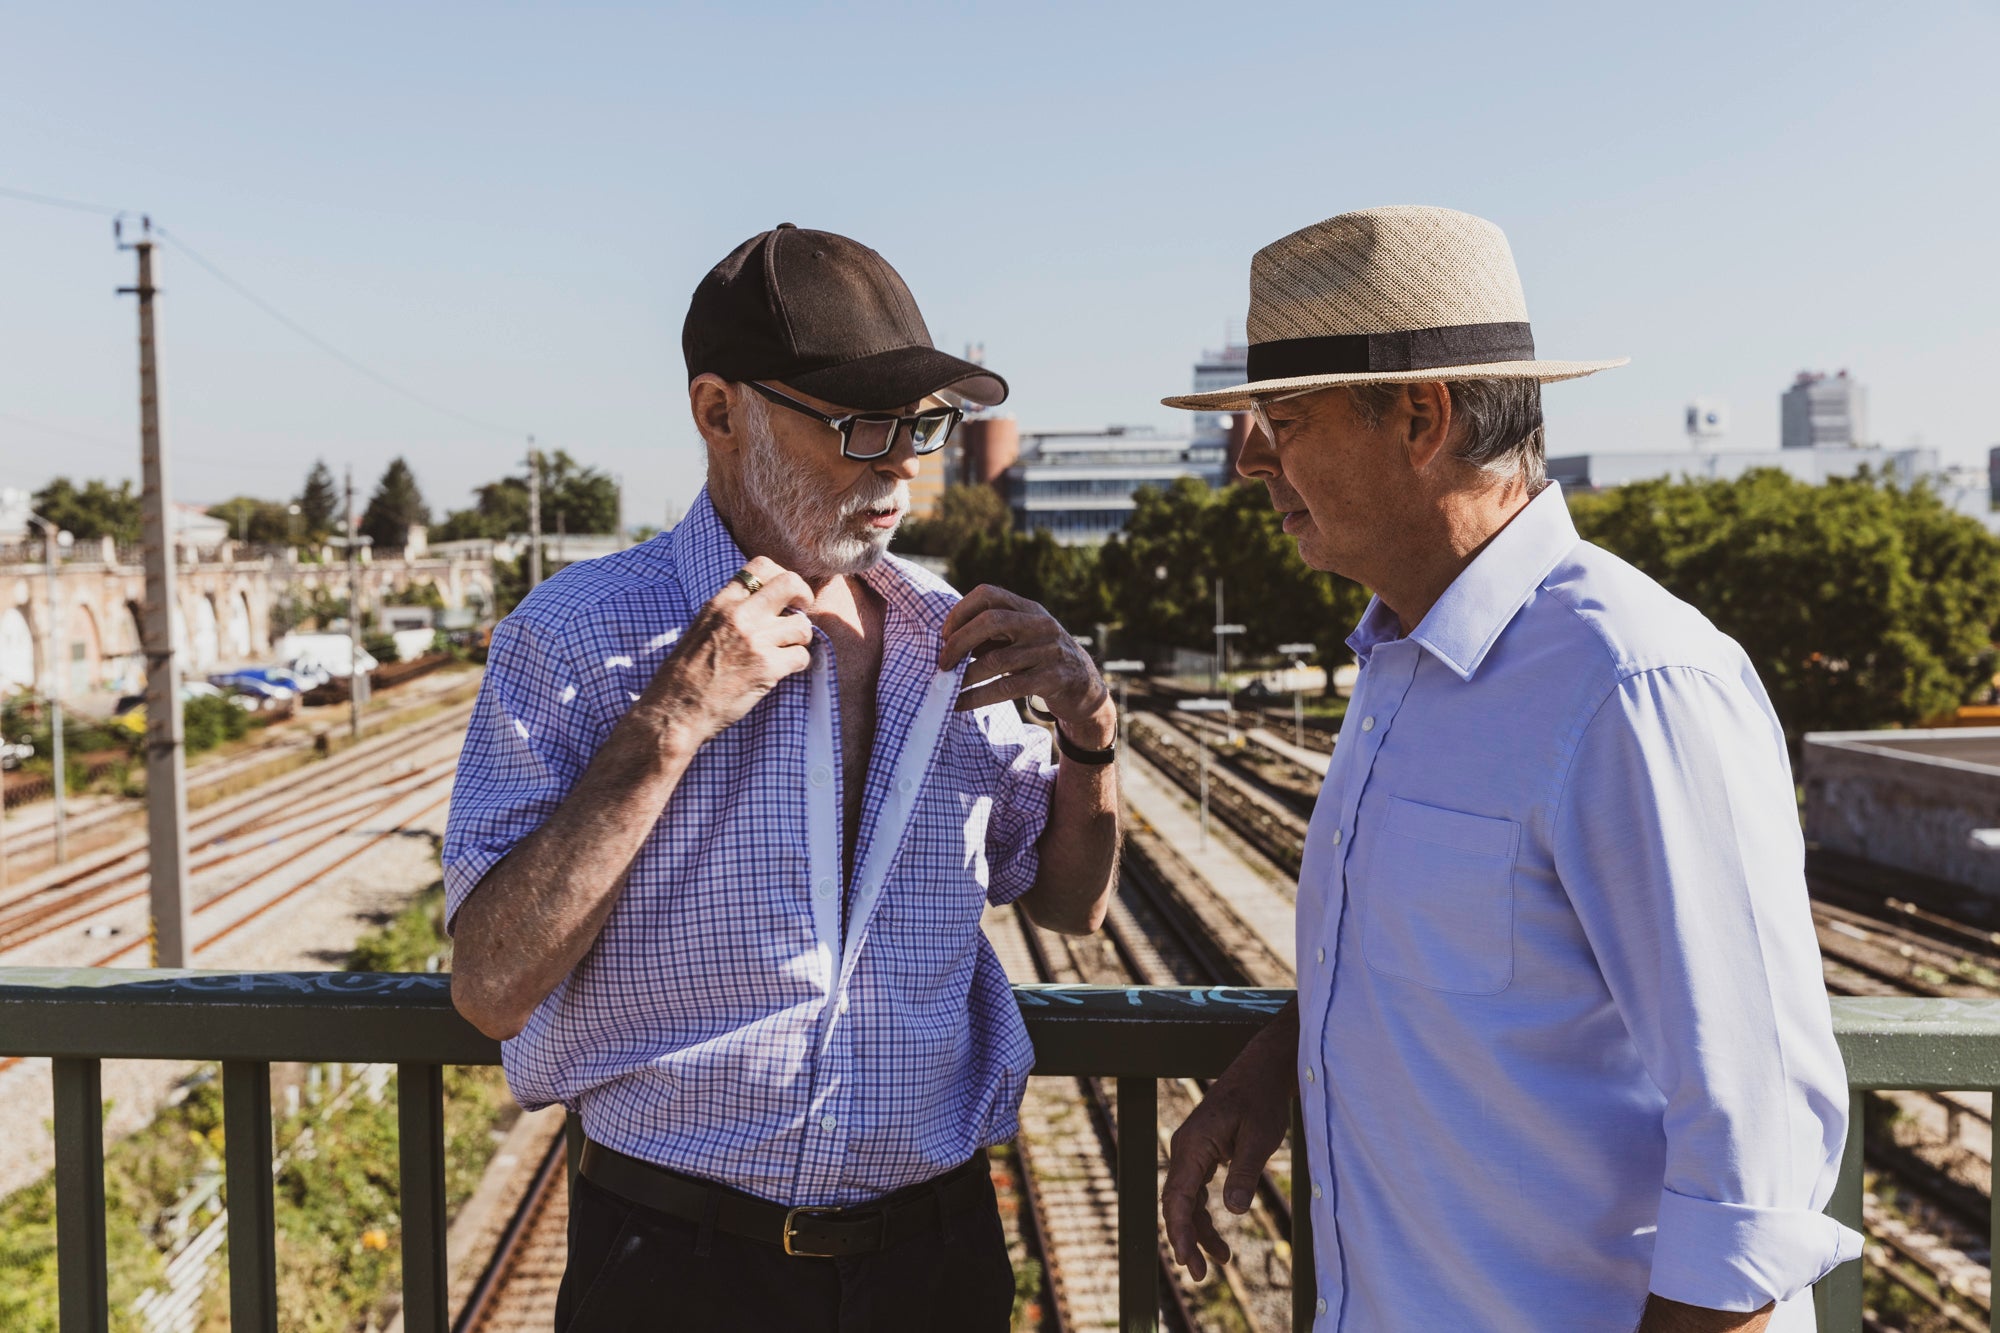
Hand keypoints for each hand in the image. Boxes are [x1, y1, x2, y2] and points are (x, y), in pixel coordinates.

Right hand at [639, 556, 813, 745]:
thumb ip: (730, 612)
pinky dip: (798, 664)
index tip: (782, 594)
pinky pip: (802, 656)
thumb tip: (761, 603)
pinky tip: (783, 670)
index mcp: (720, 603)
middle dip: (803, 595)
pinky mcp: (768, 667)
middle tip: (800, 611)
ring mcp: (755, 640)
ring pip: (803, 624)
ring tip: (787, 649)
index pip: (759, 566)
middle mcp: (739, 616)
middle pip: (790, 583)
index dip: (779, 576)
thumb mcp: (701, 628)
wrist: (676, 710)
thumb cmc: (685, 674)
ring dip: (801, 638)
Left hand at [939, 586, 1111, 742]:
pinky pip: (1006, 688)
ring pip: (996, 660)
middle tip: (942, 663)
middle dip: (959, 642)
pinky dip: (977, 697)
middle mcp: (1040, 624)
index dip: (960, 611)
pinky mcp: (1052, 679)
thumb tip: (946, 642)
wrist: (1085, 688)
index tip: (944, 634)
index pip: (988, 594)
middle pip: (990, 621)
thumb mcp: (1021, 639)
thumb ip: (991, 635)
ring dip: (965, 676)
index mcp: (1029, 608)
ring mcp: (1049, 651)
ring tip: (946, 687)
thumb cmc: (1040, 661)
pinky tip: (960, 703)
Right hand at [1162, 1010, 1296, 1280]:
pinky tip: (1220, 1235)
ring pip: (1186, 1200)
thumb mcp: (1260, 1137)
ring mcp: (1192, 1150)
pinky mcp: (1204, 1152)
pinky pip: (1196, 1190)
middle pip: (1177, 1203)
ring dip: (1198, 1231)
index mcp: (1193, 1144)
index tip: (1187, 1259)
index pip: (1178, 1196)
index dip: (1180, 1231)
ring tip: (1219, 1262)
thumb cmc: (1262, 1099)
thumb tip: (1233, 1212)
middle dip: (1186, 1239)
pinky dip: (1205, 1214)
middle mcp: (1185, 1148)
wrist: (1263, 1068)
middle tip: (1200, 1275)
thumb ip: (1245, 1173)